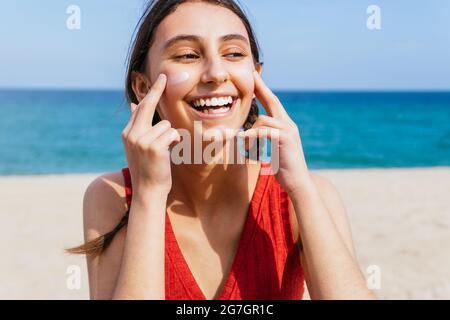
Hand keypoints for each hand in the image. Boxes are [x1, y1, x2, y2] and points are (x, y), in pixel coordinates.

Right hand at [121, 74, 180, 194]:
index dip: (150, 93)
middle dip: (157, 90)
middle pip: (147, 106)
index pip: (140, 108)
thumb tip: (135, 105)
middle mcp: (132, 134)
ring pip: (166, 125)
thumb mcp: (139, 146)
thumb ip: (138, 126)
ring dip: (171, 136)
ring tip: (166, 151)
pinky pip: (171, 134)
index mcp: (128, 133)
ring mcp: (141, 140)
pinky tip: (170, 152)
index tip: (158, 80)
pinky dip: (175, 141)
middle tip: (164, 77)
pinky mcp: (153, 146)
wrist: (148, 190)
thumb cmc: (148, 169)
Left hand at [240, 71, 309, 194]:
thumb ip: (267, 138)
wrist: (298, 182)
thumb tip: (254, 134)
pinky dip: (251, 137)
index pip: (273, 104)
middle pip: (273, 101)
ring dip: (250, 134)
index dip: (264, 90)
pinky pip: (263, 131)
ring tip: (247, 149)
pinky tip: (246, 145)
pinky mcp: (285, 139)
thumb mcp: (275, 149)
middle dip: (261, 88)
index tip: (255, 78)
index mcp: (286, 126)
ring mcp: (289, 130)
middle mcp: (289, 124)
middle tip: (251, 75)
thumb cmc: (285, 169)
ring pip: (262, 120)